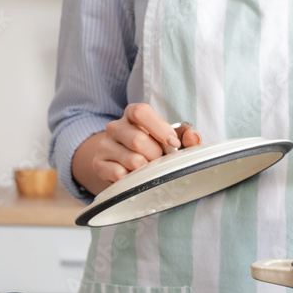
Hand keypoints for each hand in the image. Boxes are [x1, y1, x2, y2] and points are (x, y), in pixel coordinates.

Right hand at [73, 103, 201, 193]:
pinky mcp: (98, 164)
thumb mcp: (168, 141)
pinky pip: (120, 174)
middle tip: (159, 161)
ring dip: (146, 170)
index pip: (140, 112)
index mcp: (132, 115)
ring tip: (148, 170)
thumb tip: (194, 137)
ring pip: (132, 160)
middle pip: (138, 140)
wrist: (121, 163)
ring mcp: (105, 145)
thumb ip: (185, 138)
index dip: (160, 128)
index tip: (173, 144)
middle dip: (156, 156)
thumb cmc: (151, 149)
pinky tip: (134, 177)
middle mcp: (115, 127)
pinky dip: (133, 179)